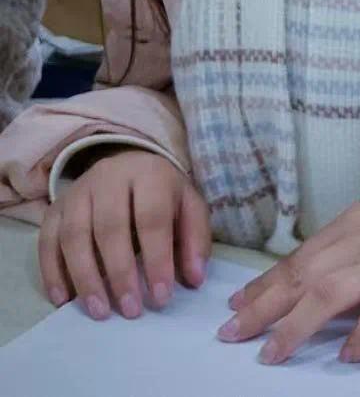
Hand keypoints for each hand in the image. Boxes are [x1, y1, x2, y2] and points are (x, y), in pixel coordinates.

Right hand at [38, 149, 210, 320]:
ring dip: (85, 278)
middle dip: (120, 273)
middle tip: (130, 310)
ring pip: (74, 234)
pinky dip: (52, 272)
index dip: (157, 259)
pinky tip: (64, 300)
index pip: (152, 217)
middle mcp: (110, 177)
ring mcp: (78, 191)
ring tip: (99, 311)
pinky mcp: (55, 207)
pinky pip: (47, 240)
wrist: (129, 166)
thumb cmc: (162, 195)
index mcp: (149, 174)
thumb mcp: (189, 208)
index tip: (160, 297)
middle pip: (110, 226)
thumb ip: (194, 241)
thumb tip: (194, 279)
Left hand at [218, 194, 359, 364]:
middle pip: (306, 274)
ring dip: (297, 325)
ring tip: (272, 351)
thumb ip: (338, 251)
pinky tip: (345, 356)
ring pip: (332, 293)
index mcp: (353, 222)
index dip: (265, 283)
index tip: (236, 305)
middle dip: (266, 305)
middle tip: (233, 331)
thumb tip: (292, 283)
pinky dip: (359, 337)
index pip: (299, 256)